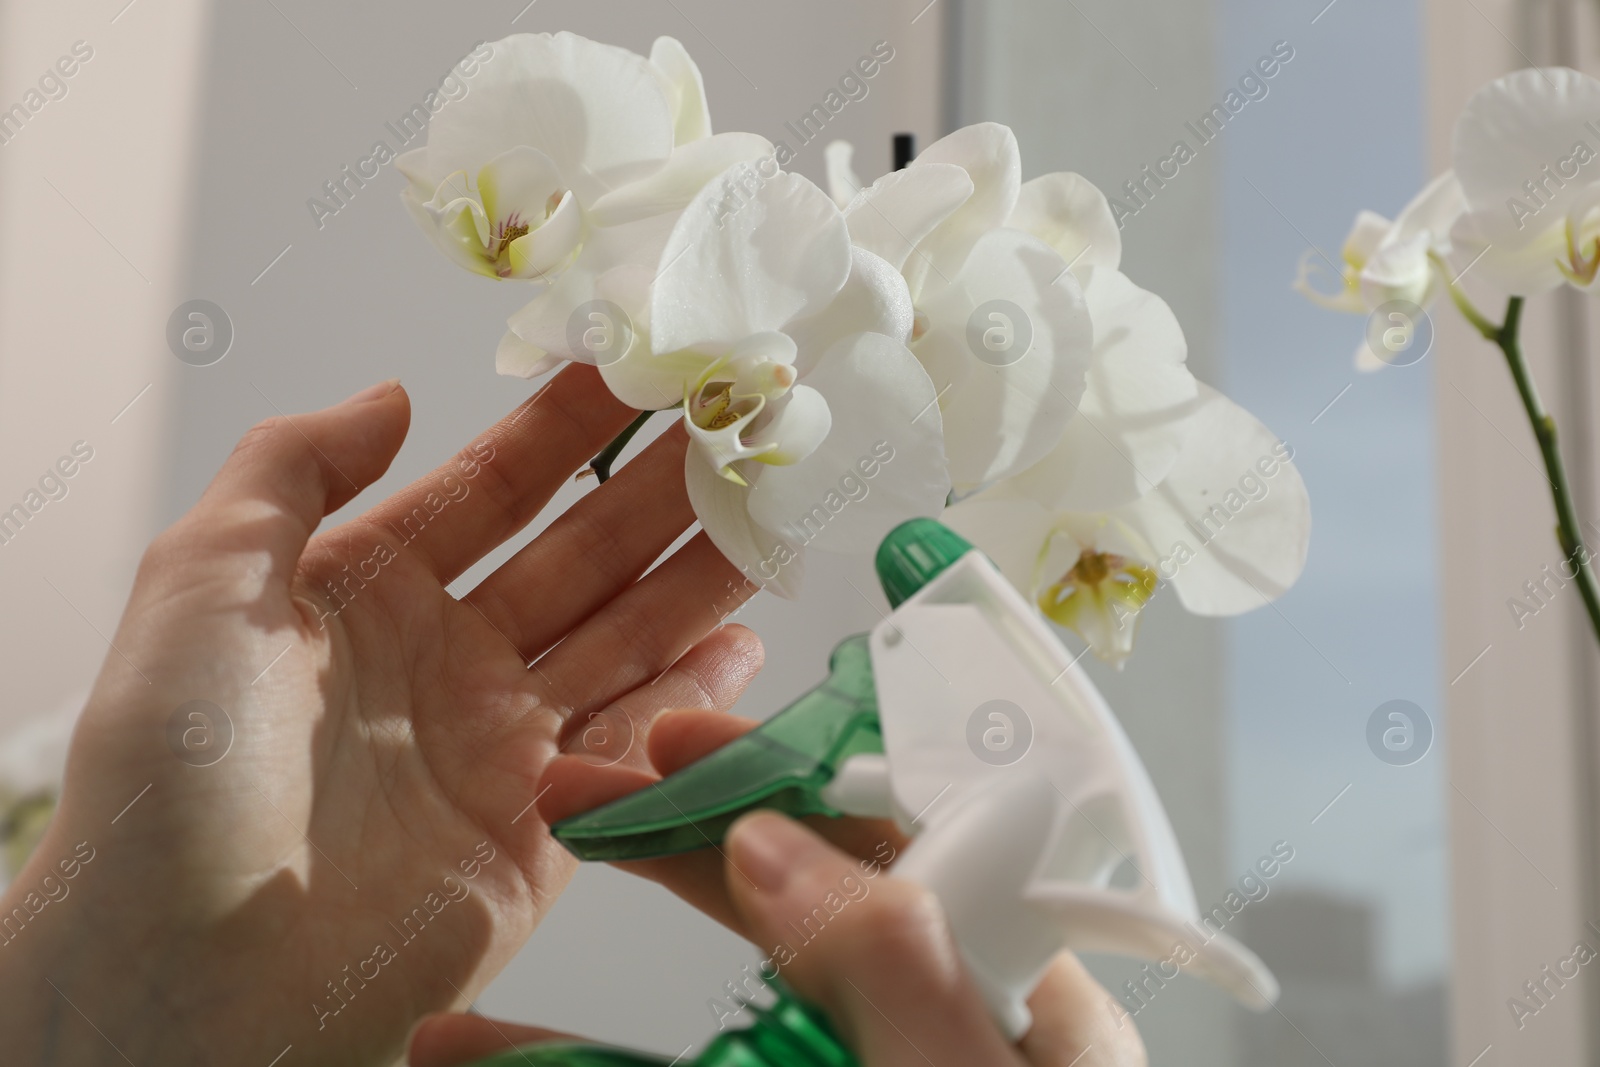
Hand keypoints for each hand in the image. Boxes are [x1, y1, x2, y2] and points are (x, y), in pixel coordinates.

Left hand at [0, 369, 762, 1065]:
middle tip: (732, 425)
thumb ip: (292, 467)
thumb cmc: (173, 774)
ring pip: (621, 637)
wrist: (191, 970)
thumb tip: (392, 396)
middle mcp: (440, 661)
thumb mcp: (202, 578)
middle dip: (655, 489)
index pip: (488, 490)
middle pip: (575, 556)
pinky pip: (633, 743)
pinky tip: (742, 639)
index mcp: (361, 595)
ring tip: (765, 510)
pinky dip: (692, 695)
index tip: (635, 362)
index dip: (562, 427)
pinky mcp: (544, 827)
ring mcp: (497, 744)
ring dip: (694, 575)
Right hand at [408, 711, 1146, 1066]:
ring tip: (451, 1038)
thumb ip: (890, 970)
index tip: (678, 744)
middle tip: (570, 799)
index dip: (788, 782)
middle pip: (793, 919)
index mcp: (1016, 1011)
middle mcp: (933, 1050)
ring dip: (578, 1041)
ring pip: (710, 1050)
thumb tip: (776, 840)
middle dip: (677, 856)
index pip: (903, 849)